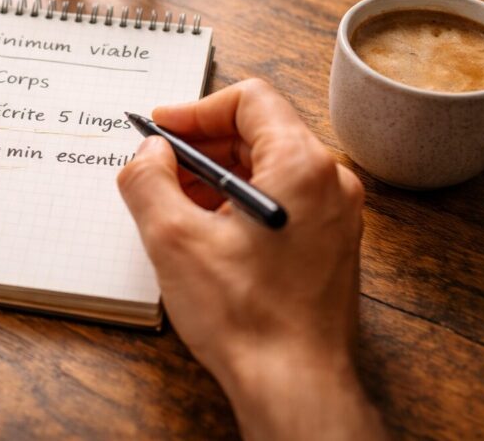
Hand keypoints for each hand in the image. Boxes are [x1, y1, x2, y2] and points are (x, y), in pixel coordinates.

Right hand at [116, 79, 382, 439]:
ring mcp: (336, 215)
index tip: (161, 130)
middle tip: (160, 167)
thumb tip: (147, 153)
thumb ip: (148, 179)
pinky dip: (241, 201)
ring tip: (177, 202)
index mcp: (302, 165)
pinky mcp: (330, 244)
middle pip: (260, 131)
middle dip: (203, 145)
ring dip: (218, 174)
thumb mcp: (172, 238)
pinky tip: (207, 231)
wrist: (294, 385)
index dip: (196, 110)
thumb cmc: (248, 318)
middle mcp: (330, 182)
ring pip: (270, 167)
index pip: (250, 100)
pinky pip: (283, 200)